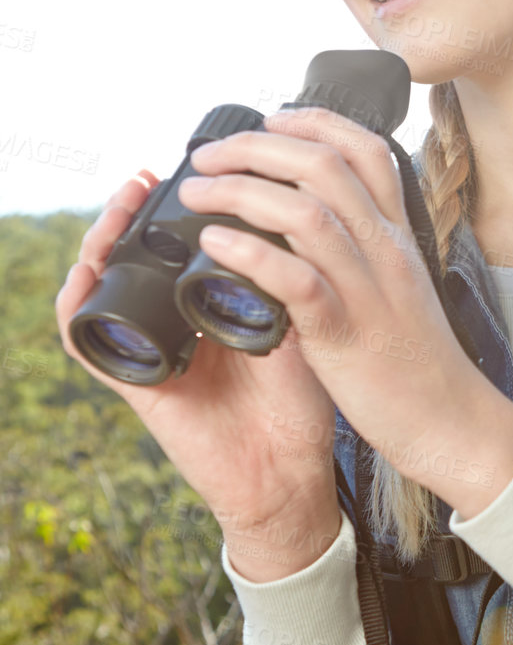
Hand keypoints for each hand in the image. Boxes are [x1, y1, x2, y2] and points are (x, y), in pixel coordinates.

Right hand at [56, 168, 341, 578]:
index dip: (177, 206)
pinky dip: (75, 306)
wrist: (290, 476)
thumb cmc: (300, 404)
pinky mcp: (135, 384)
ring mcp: (151, 349)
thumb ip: (297, 279)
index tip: (196, 168)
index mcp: (211, 304)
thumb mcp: (306, 327)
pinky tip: (86, 275)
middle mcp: (174, 321)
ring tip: (120, 206)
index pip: (179, 244)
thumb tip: (305, 212)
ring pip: (101, 284)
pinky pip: (85, 342)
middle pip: (132, 254)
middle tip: (145, 177)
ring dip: (100, 241)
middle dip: (131, 210)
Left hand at [173, 106, 512, 514]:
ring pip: (307, 213)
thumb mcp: (399, 288)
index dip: (314, 122)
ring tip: (198, 193)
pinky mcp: (346, 333)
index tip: (270, 119)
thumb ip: (365, 252)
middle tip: (211, 156)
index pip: (366, 150)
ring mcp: (367, 290)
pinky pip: (297, 280)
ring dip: (241, 192)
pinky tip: (216, 245)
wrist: (451, 421)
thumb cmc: (418, 362)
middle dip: (258, 147)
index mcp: (397, 237)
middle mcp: (385, 252)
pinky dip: (251, 254)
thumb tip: (316, 222)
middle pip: (324, 167)